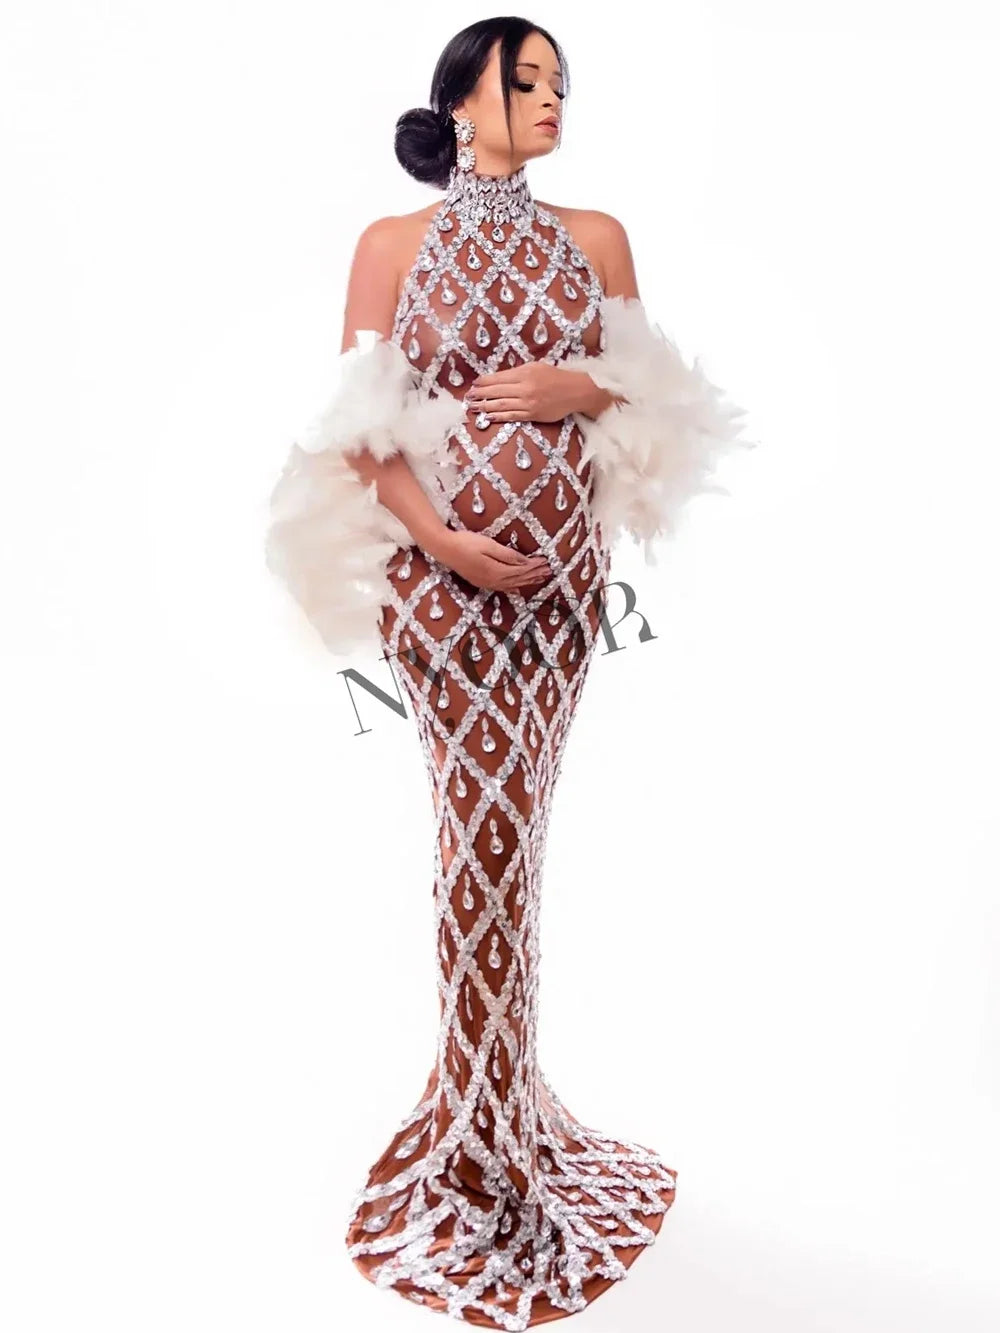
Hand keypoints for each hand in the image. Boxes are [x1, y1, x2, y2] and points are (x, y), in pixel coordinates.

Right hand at [433, 530, 552, 592]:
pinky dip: (513, 588)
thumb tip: (524, 562)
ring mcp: (486, 583)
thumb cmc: (466, 542)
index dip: (535, 566)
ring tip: (539, 579)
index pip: (521, 570)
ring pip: (512, 585)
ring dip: (526, 582)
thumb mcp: (488, 545)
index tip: (546, 562)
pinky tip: (518, 590)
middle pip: (519, 579)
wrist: (444, 549)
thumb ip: (507, 555)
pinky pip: (502, 588)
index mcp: (496, 570)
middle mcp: (493, 580)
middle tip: (548, 571)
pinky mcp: (481, 582)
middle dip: (534, 575)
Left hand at [465, 363, 596, 423]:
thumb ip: (519, 372)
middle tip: (468, 397)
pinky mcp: (533, 414)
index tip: (474, 384)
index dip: (484, 381)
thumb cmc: (555, 377)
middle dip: (480, 394)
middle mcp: (525, 387)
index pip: (499, 378)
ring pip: (502, 404)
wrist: (575, 391)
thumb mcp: (536, 367)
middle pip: (497, 391)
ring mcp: (528, 402)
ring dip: (485, 406)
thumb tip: (499, 378)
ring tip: (474, 407)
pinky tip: (489, 416)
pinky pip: (512, 416)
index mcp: (525, 373)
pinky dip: (499, 416)